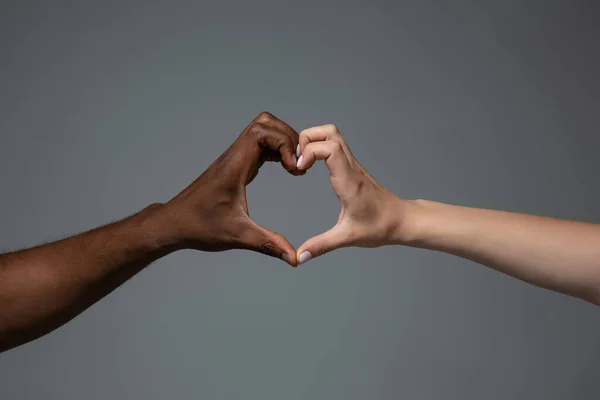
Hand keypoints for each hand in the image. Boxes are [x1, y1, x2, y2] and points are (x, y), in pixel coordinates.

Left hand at [163, 112, 302, 265]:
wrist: (173, 223)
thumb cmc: (199, 226)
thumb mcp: (238, 236)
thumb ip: (269, 244)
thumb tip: (295, 259)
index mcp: (234, 166)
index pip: (261, 132)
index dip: (284, 142)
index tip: (294, 167)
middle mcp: (234, 157)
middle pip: (264, 123)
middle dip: (288, 137)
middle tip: (298, 163)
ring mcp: (234, 159)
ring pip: (262, 130)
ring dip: (282, 141)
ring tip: (294, 166)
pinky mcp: (236, 166)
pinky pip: (259, 145)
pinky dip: (276, 150)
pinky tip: (285, 168)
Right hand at [295, 124, 406, 263]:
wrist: (401, 220)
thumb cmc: (379, 227)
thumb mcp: (347, 238)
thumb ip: (321, 245)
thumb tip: (299, 256)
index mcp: (349, 181)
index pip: (329, 148)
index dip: (309, 152)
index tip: (299, 169)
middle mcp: (351, 167)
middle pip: (329, 132)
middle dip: (307, 139)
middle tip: (297, 160)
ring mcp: (353, 165)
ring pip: (333, 135)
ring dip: (313, 140)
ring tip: (302, 161)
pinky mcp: (353, 167)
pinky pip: (335, 146)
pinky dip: (319, 147)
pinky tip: (312, 166)